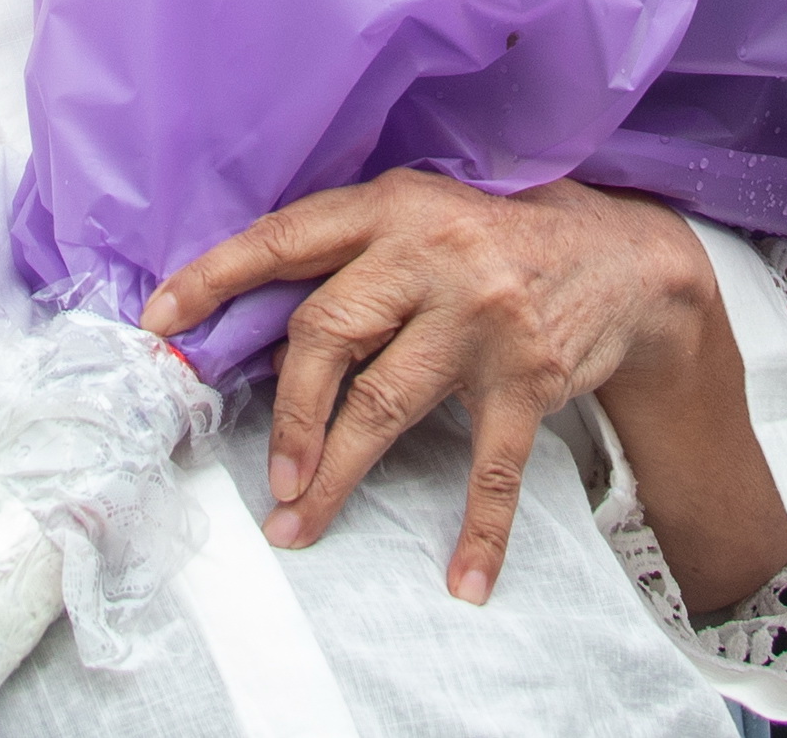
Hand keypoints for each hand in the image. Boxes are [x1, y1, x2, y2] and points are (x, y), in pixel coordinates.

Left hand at [145, 168, 719, 604]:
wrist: (625, 258)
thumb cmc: (500, 238)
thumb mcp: (424, 215)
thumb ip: (353, 254)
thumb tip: (254, 326)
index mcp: (393, 206)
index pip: (286, 240)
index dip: (216, 279)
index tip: (160, 322)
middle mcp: (433, 255)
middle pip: (327, 333)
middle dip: (284, 414)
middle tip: (267, 476)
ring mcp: (482, 319)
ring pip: (385, 406)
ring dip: (335, 474)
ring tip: (298, 521)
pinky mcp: (527, 378)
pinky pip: (490, 468)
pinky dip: (478, 531)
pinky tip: (463, 579)